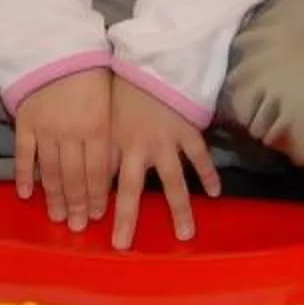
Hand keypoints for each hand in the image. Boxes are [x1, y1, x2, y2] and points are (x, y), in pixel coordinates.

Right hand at [12, 69, 112, 231]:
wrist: (58, 45)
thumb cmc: (92, 74)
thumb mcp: (110, 102)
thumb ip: (111, 135)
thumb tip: (117, 171)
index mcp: (98, 126)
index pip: (98, 171)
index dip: (98, 195)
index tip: (98, 217)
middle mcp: (72, 132)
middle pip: (74, 176)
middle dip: (77, 204)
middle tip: (77, 227)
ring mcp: (46, 128)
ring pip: (50, 170)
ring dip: (54, 197)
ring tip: (58, 217)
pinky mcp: (25, 120)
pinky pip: (23, 154)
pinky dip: (24, 174)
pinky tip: (26, 194)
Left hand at [107, 76, 221, 249]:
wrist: (153, 59)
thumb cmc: (124, 86)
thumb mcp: (106, 115)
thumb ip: (104, 146)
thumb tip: (92, 175)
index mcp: (115, 142)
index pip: (102, 180)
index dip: (95, 203)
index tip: (88, 227)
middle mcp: (139, 147)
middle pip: (130, 190)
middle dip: (126, 218)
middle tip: (123, 245)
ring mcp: (167, 141)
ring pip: (172, 181)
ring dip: (178, 209)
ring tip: (184, 234)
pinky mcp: (188, 131)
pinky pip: (199, 157)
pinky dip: (208, 174)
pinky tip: (215, 194)